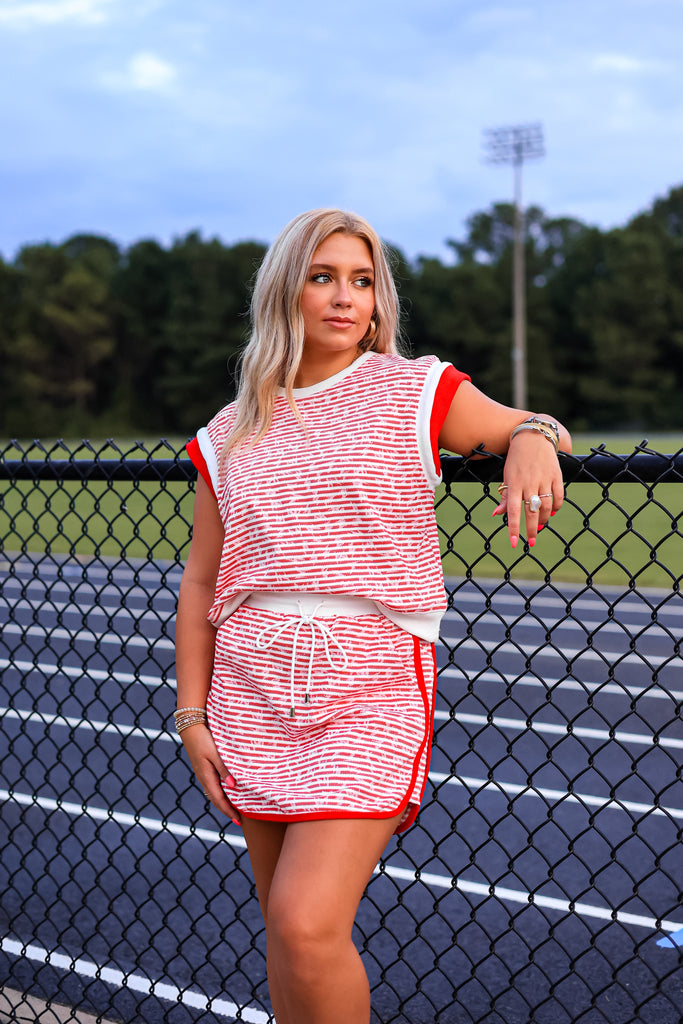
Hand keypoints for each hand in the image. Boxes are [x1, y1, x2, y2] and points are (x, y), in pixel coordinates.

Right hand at [180, 724, 241, 821]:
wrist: (190, 726)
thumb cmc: (204, 738)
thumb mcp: (215, 753)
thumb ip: (224, 769)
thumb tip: (233, 786)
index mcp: (206, 776)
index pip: (219, 799)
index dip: (228, 810)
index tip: (238, 820)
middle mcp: (204, 777)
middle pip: (216, 799)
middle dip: (226, 810)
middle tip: (238, 819)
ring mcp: (202, 772)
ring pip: (214, 792)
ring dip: (223, 802)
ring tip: (234, 808)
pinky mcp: (203, 767)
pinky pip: (212, 784)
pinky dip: (220, 792)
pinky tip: (227, 790)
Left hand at [492, 430, 564, 547]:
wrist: (534, 437)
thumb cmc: (517, 459)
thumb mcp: (507, 476)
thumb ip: (505, 497)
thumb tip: (496, 514)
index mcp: (514, 484)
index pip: (512, 511)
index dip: (513, 528)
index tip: (514, 543)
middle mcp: (529, 483)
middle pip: (531, 513)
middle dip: (531, 530)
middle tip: (530, 542)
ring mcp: (544, 480)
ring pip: (547, 507)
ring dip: (544, 520)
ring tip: (540, 526)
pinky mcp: (556, 476)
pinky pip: (559, 497)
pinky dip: (557, 508)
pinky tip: (552, 512)